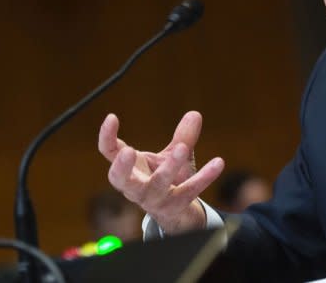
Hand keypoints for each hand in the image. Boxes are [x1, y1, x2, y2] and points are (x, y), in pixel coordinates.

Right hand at [98, 111, 224, 233]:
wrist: (175, 211)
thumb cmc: (164, 178)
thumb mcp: (170, 155)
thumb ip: (182, 137)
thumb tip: (195, 114)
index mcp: (129, 170)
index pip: (109, 153)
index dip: (106, 136)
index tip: (112, 117)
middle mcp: (136, 187)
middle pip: (121, 179)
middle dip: (123, 167)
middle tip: (128, 151)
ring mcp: (155, 198)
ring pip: (158, 184)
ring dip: (169, 166)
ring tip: (181, 148)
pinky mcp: (176, 204)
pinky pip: (190, 190)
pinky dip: (204, 176)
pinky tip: (218, 162)